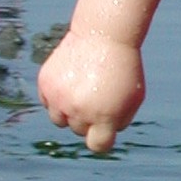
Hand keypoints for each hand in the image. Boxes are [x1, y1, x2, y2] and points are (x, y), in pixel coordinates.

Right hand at [38, 29, 144, 153]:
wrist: (103, 34)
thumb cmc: (123, 67)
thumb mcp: (134, 97)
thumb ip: (120, 121)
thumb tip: (104, 136)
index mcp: (104, 117)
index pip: (97, 145)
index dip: (102, 139)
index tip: (104, 129)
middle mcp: (79, 110)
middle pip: (79, 130)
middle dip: (88, 118)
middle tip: (97, 95)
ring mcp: (59, 98)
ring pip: (59, 120)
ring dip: (69, 110)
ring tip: (81, 90)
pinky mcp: (45, 83)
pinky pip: (47, 102)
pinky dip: (56, 96)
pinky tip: (70, 81)